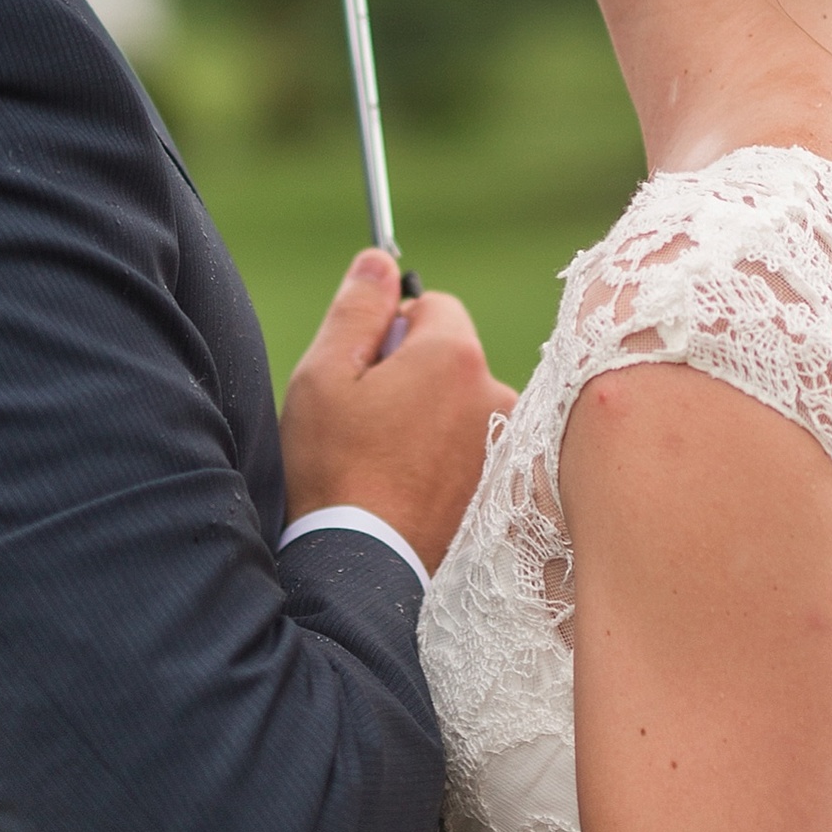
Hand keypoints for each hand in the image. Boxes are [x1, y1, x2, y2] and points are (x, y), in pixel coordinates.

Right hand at [281, 251, 514, 572]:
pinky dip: (450, 455)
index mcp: (454, 356)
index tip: (366, 372)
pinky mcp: (507, 482)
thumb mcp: (324, 377)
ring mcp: (507, 442)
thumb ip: (357, 308)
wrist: (364, 570)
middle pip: (453, 354)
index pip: (433, 306)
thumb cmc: (334, 471)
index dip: (392, 332)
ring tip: (391, 462)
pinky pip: (477, 444)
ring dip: (434, 417)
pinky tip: (415, 487)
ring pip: (465, 401)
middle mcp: (496, 392)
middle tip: (371, 422)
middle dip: (415, 373)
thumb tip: (378, 261)